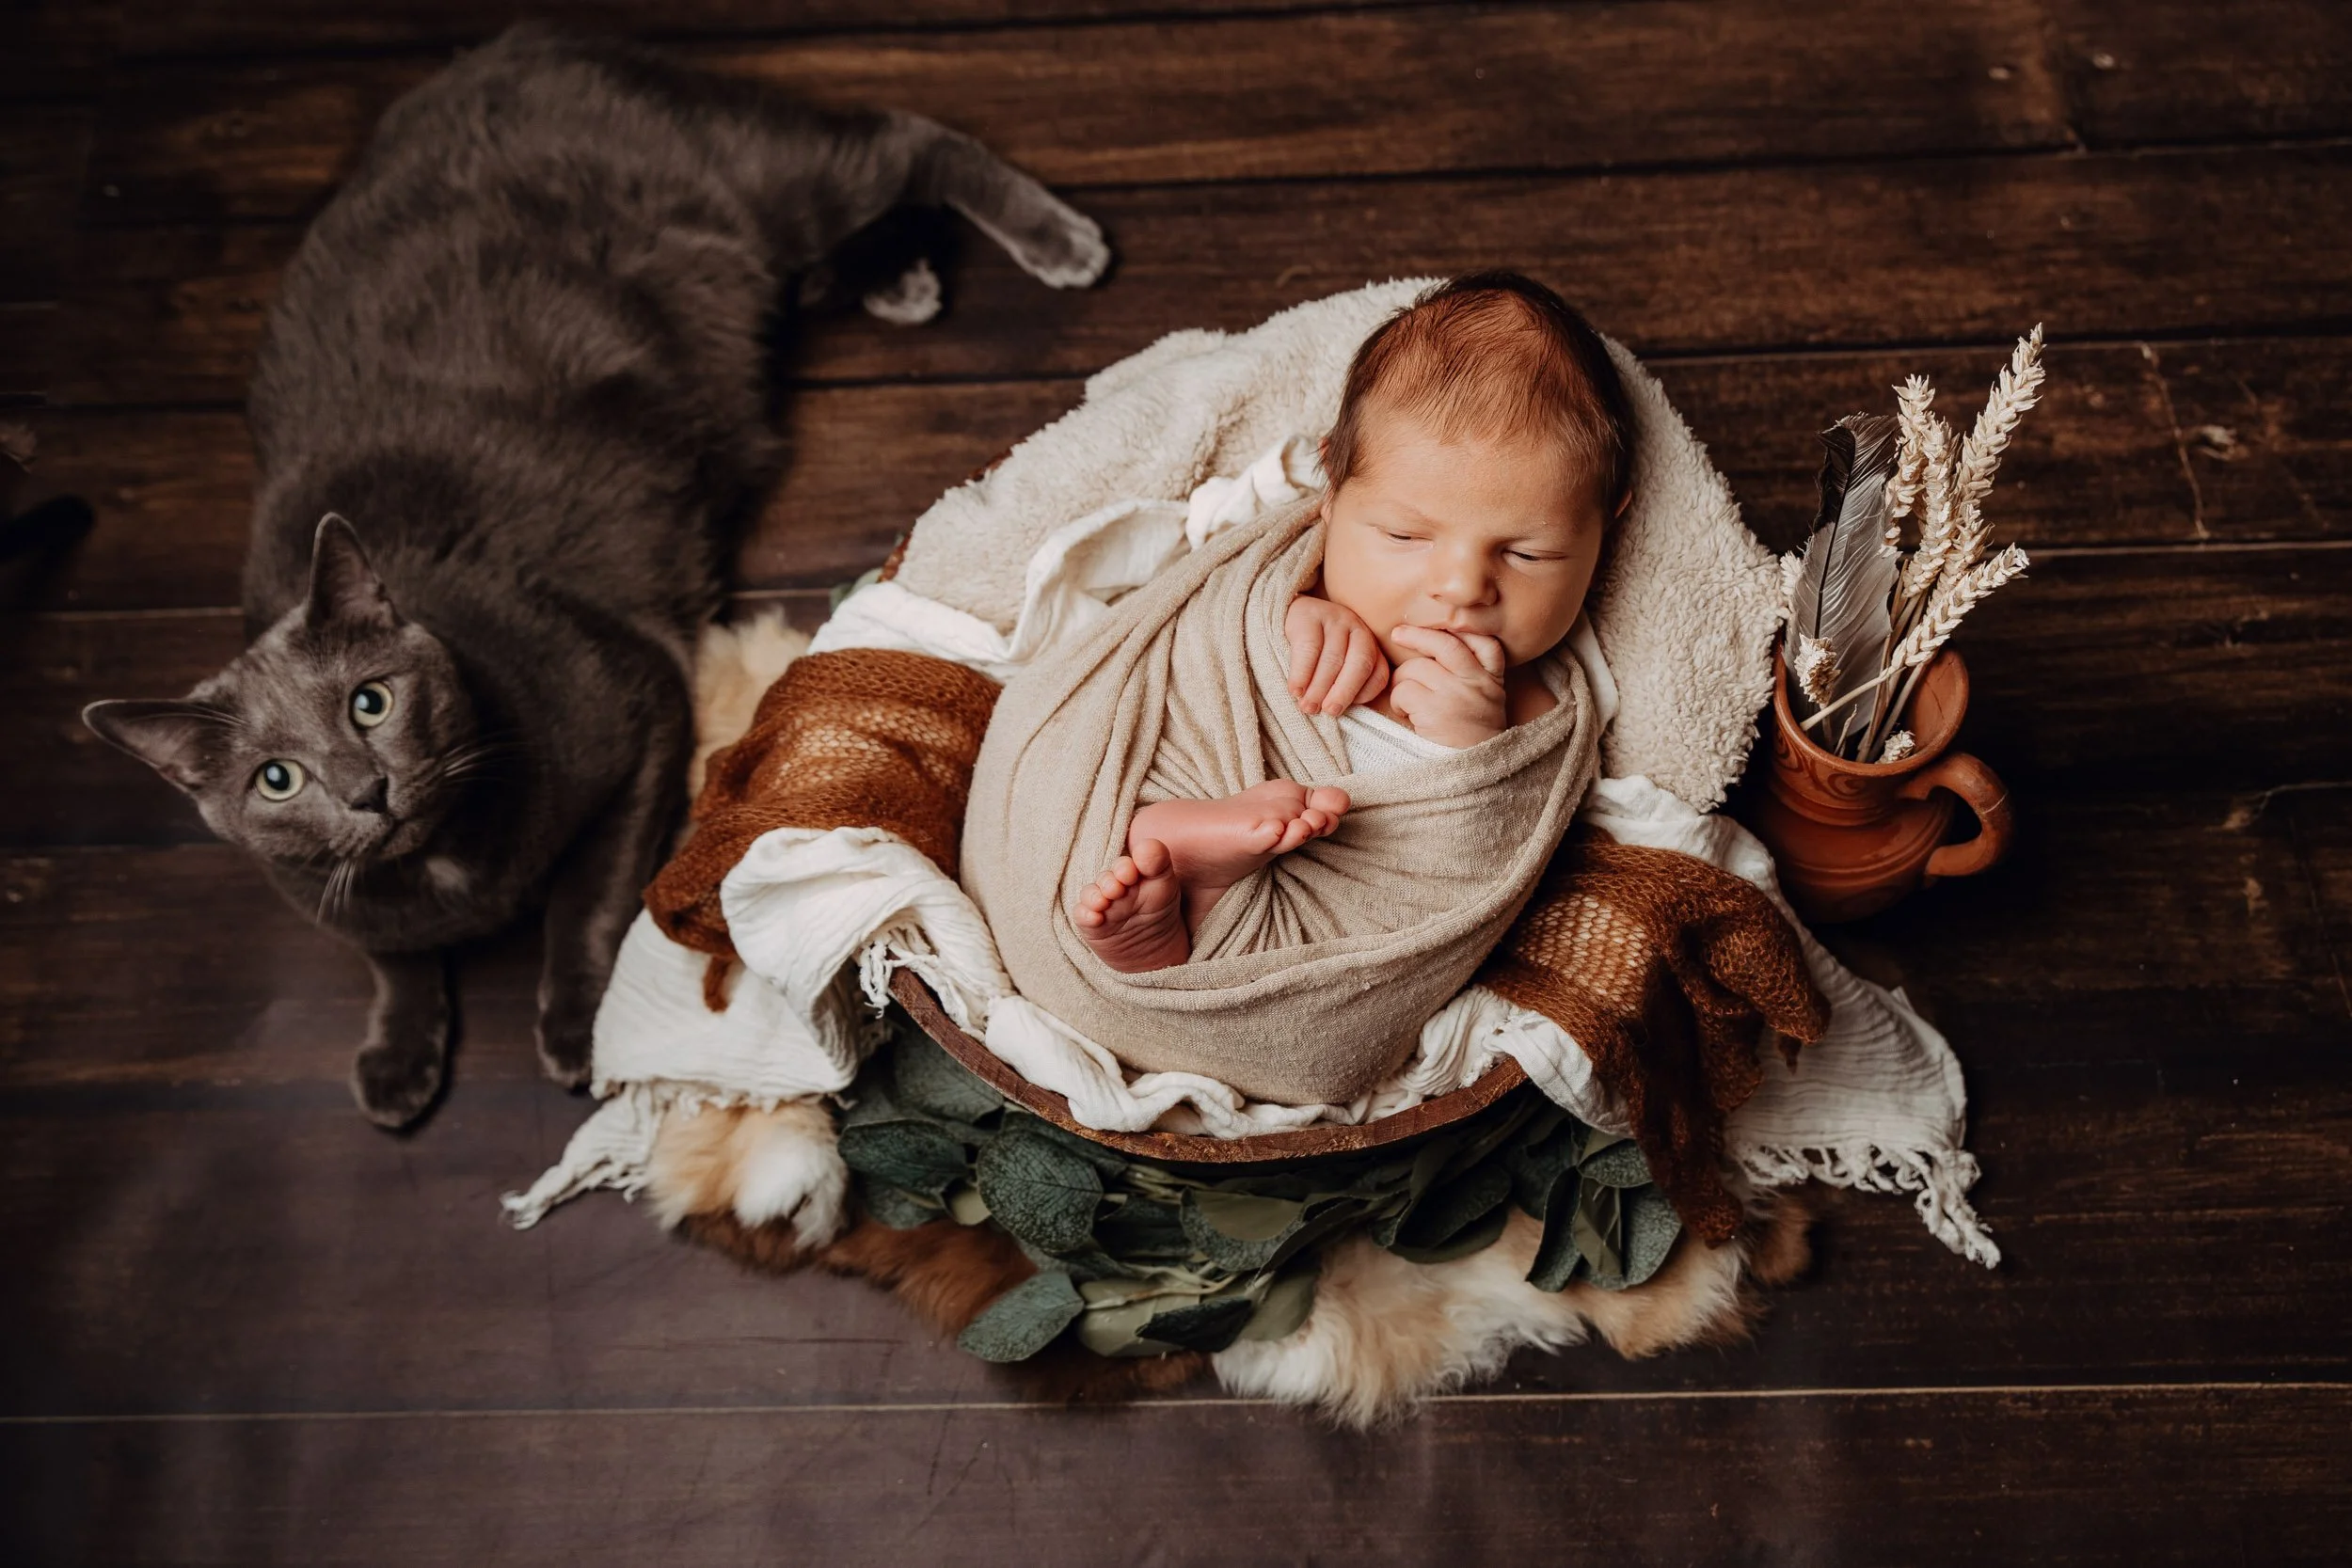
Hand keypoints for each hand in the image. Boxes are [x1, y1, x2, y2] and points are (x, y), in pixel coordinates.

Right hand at [1285, 594, 1390, 715]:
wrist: (1283, 615)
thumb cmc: (1311, 652)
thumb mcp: (1334, 664)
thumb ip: (1342, 683)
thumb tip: (1336, 712)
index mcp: (1369, 644)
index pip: (1377, 671)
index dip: (1364, 694)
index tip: (1344, 710)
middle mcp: (1356, 628)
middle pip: (1359, 664)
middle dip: (1344, 692)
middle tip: (1329, 712)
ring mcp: (1334, 618)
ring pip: (1333, 658)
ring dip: (1319, 688)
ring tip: (1308, 706)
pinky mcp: (1308, 614)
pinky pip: (1308, 648)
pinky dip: (1302, 673)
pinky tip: (1295, 689)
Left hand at [1387, 625, 1508, 746]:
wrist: (1475, 773)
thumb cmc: (1472, 736)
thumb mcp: (1487, 701)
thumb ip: (1472, 674)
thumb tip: (1433, 643)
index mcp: (1492, 680)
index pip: (1485, 642)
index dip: (1462, 629)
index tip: (1441, 625)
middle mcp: (1477, 683)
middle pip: (1445, 645)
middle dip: (1417, 636)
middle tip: (1398, 634)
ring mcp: (1456, 695)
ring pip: (1416, 668)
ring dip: (1402, 682)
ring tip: (1407, 701)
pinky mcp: (1435, 712)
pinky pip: (1404, 691)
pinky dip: (1398, 701)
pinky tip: (1405, 714)